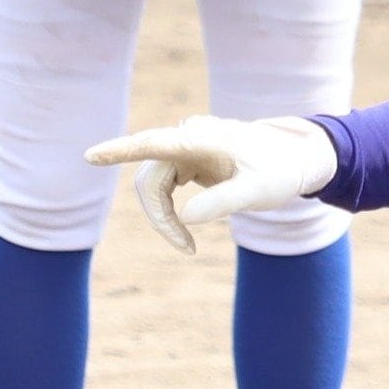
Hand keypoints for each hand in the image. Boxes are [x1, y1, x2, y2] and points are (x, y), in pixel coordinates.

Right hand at [85, 114, 339, 253]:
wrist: (296, 158)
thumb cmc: (280, 171)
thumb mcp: (258, 191)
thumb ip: (224, 202)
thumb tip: (184, 218)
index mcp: (202, 139)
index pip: (153, 143)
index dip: (120, 150)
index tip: (91, 156)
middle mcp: (188, 138)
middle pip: (150, 179)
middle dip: (159, 218)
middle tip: (186, 249)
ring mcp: (185, 148)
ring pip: (153, 185)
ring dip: (162, 217)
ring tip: (187, 246)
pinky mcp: (187, 159)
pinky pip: (163, 186)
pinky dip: (169, 212)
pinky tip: (186, 231)